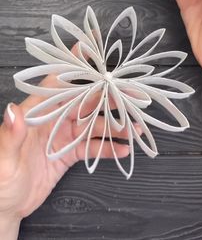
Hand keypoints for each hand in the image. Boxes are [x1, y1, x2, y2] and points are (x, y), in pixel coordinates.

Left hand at [0, 72, 134, 239]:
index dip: (73, 65)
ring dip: (114, 125)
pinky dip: (108, 147)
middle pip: (84, 102)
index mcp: (37, 113)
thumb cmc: (0, 180)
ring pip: (93, 124)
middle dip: (108, 97)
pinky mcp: (69, 154)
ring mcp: (62, 137)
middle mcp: (53, 120)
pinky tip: (123, 148)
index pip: (57, 83)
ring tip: (133, 127)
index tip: (90, 50)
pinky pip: (92, 147)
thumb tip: (13, 110)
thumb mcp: (5, 158)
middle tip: (130, 94)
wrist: (6, 207)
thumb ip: (12, 135)